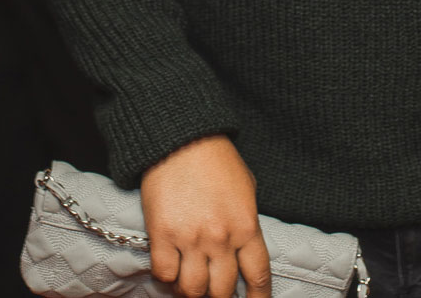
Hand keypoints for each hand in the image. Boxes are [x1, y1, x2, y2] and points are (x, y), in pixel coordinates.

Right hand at [141, 135, 270, 297]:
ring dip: (191, 292)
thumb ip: (245, 223)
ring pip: (192, 289)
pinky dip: (167, 277)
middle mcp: (220, 238)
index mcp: (246, 226)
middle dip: (218, 296)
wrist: (181, 138)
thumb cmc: (216, 160)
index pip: (258, 275)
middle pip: (221, 290)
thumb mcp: (246, 190)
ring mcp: (190, 238)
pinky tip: (170, 269)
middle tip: (212, 291)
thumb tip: (242, 248)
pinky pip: (164, 273)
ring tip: (189, 285)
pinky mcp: (162, 234)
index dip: (258, 297)